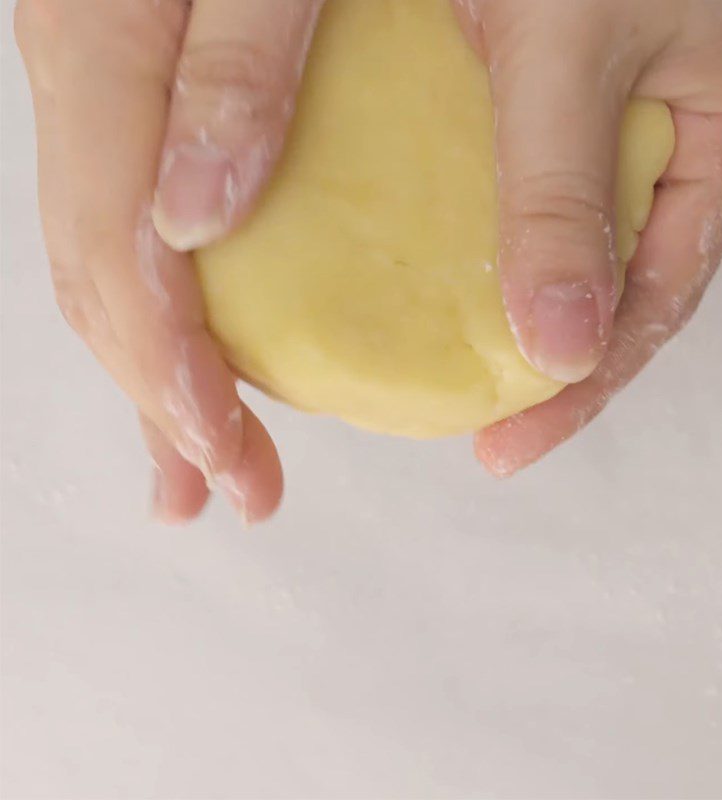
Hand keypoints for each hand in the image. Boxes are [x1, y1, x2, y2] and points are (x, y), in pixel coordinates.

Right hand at [15, 0, 324, 522]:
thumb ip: (228, 55)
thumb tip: (185, 216)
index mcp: (103, 42)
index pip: (116, 252)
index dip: (167, 368)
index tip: (227, 452)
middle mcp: (87, 80)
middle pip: (104, 283)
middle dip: (166, 401)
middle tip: (233, 488)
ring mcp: (109, 95)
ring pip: (114, 267)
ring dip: (159, 377)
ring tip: (204, 461)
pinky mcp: (144, 97)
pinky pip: (139, 225)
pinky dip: (169, 310)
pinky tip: (204, 354)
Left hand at [452, 0, 721, 475]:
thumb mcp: (569, 46)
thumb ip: (559, 194)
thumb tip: (561, 346)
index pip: (656, 296)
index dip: (587, 381)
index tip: (511, 444)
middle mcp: (677, 133)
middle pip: (620, 291)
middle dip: (558, 371)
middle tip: (489, 437)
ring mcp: (615, 120)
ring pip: (576, 255)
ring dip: (523, 324)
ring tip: (466, 392)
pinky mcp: (548, 101)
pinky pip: (523, 204)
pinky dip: (488, 259)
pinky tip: (441, 291)